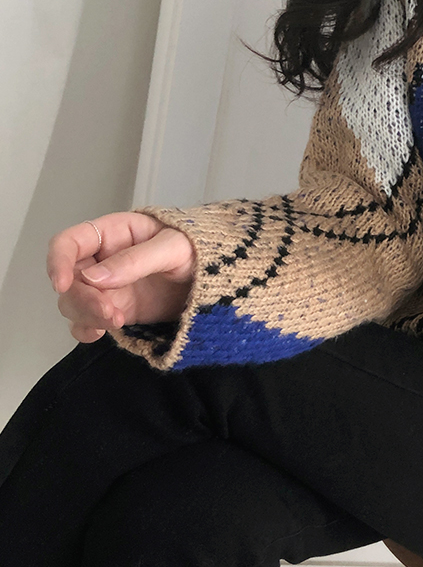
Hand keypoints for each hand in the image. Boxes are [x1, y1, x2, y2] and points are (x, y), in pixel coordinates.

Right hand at [47, 212, 195, 342]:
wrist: (221, 277)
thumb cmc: (200, 250)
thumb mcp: (174, 247)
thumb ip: (136, 260)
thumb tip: (94, 277)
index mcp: (115, 233)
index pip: (70, 242)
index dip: (58, 261)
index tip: (62, 284)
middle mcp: (104, 259)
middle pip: (70, 279)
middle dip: (82, 298)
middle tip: (109, 312)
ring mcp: (109, 286)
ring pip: (75, 302)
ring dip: (87, 315)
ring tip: (116, 321)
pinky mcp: (118, 309)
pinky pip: (88, 321)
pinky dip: (87, 329)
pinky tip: (98, 333)